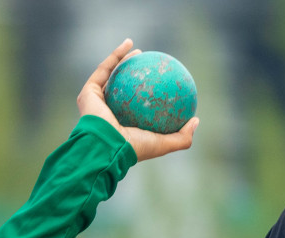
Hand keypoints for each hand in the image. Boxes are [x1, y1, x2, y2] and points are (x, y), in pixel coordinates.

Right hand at [77, 39, 198, 162]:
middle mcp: (108, 114)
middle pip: (122, 88)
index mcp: (122, 126)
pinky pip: (105, 69)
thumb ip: (182, 137)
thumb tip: (196, 120)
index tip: (161, 83)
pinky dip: (116, 55)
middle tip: (148, 64)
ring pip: (112, 75)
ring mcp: (97, 102)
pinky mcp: (88, 92)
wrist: (107, 146)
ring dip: (124, 60)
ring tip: (138, 50)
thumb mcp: (164, 144)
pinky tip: (129, 44)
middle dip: (133, 74)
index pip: (136, 107)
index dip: (148, 94)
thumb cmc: (135, 147)